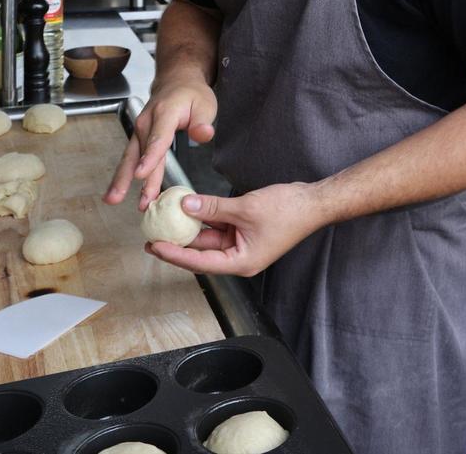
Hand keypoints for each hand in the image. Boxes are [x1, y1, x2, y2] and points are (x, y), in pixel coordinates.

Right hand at [103, 80, 216, 210]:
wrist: (176, 81)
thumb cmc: (191, 95)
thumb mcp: (205, 104)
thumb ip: (203, 121)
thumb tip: (204, 134)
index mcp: (165, 113)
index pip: (158, 139)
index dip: (150, 158)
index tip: (142, 175)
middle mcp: (146, 122)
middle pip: (140, 153)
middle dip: (134, 178)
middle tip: (137, 201)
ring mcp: (139, 130)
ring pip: (129, 157)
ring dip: (121, 179)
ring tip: (113, 199)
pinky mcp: (137, 137)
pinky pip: (130, 158)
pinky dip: (123, 175)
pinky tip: (116, 191)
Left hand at [145, 183, 322, 276]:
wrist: (313, 202)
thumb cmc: (289, 211)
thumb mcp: (245, 208)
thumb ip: (213, 208)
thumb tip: (187, 206)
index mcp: (241, 262)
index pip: (200, 262)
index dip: (175, 254)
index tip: (156, 246)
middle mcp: (239, 257)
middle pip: (201, 252)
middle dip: (177, 242)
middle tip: (152, 235)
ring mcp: (241, 244)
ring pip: (208, 238)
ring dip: (190, 228)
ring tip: (166, 219)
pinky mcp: (244, 230)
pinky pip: (218, 226)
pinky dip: (205, 217)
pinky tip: (189, 208)